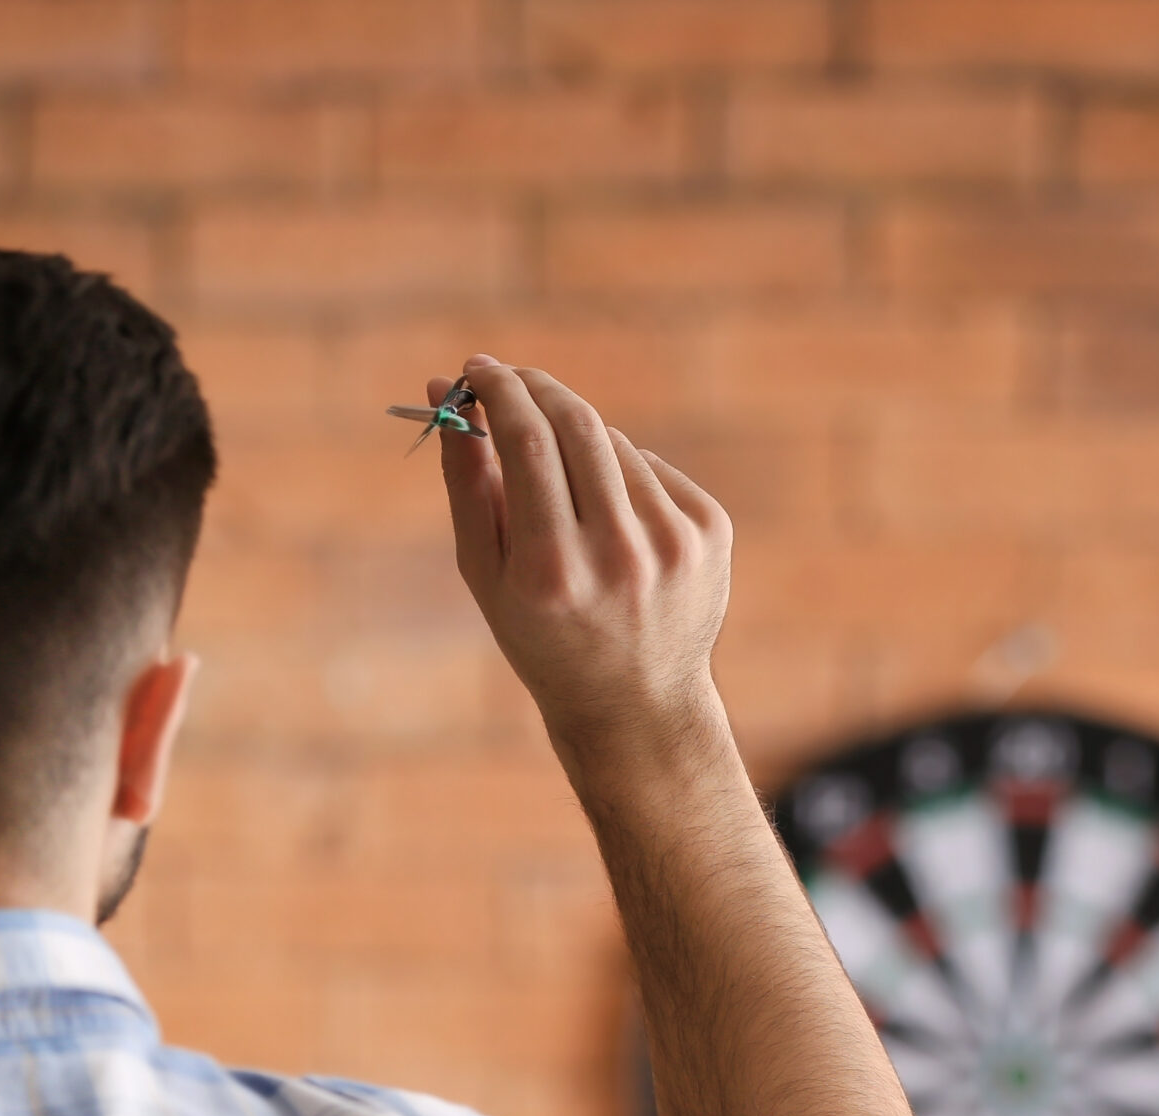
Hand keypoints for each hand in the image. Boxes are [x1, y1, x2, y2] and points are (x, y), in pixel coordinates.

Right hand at [431, 357, 733, 781]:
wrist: (637, 703)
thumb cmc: (543, 636)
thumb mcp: (487, 576)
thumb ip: (466, 482)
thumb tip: (446, 392)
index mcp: (551, 570)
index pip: (526, 440)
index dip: (500, 390)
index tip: (478, 370)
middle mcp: (617, 553)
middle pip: (576, 423)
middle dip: (537, 389)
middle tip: (511, 383)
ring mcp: (673, 541)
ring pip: (613, 444)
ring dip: (579, 446)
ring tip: (568, 503)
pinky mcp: (711, 531)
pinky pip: (653, 471)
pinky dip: (624, 479)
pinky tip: (617, 531)